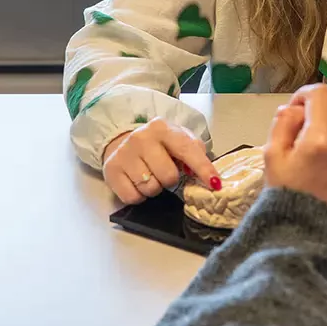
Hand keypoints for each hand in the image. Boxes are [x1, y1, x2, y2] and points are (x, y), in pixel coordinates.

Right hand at [102, 119, 219, 204]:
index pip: (187, 150)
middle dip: (171, 180)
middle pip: (168, 176)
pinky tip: (137, 183)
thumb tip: (204, 175)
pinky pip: (133, 197)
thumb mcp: (179, 139)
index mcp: (162, 128)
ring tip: (150, 176)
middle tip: (165, 173)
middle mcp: (141, 138)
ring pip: (150, 188)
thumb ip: (195, 152)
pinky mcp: (111, 171)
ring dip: (155, 188)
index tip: (215, 184)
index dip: (203, 169)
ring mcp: (124, 154)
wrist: (123, 141)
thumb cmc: (158, 145)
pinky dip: (139, 196)